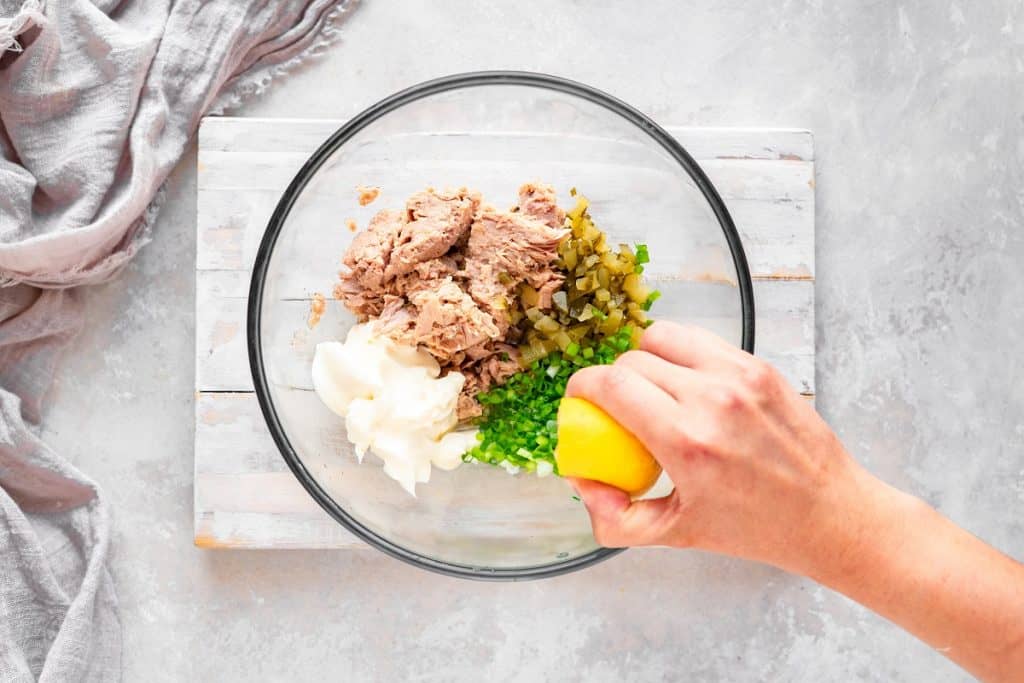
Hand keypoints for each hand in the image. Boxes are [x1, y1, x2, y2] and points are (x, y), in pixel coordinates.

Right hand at [565, 321, 902, 577]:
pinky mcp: (759, 366)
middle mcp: (713, 400)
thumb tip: (581, 482)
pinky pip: (700, 341)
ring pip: (663, 336)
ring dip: (646, 359)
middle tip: (617, 409)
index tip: (580, 401)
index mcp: (687, 441)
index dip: (582, 387)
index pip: (611, 385)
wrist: (829, 513)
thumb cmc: (757, 527)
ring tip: (653, 390)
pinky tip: (687, 385)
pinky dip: (682, 356)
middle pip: (631, 360)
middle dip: (612, 381)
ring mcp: (740, 377)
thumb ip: (615, 516)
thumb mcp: (675, 535)